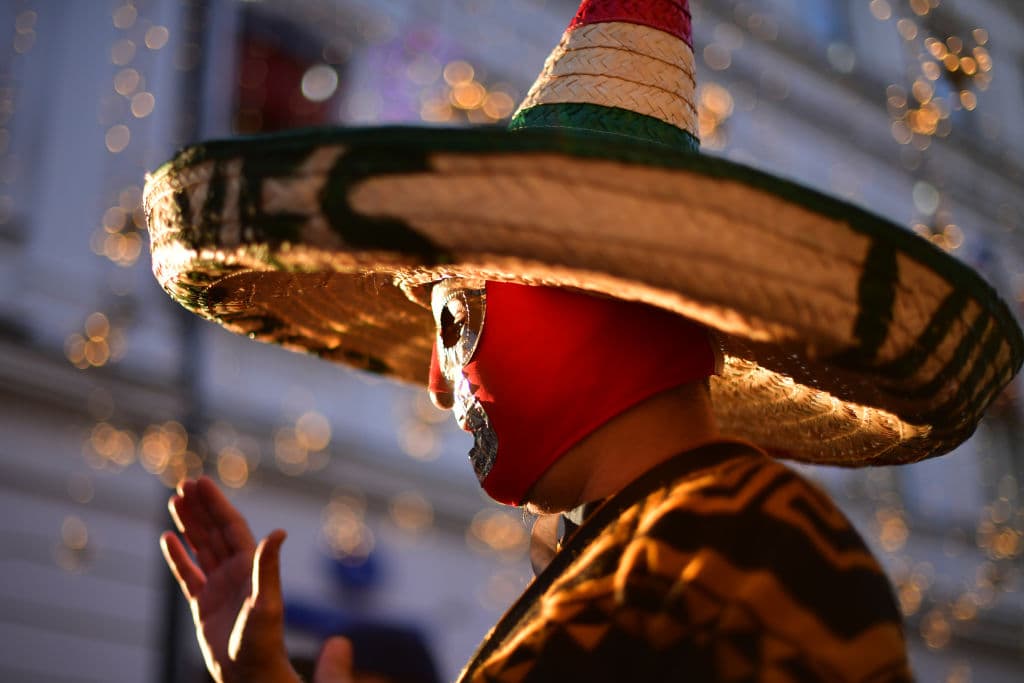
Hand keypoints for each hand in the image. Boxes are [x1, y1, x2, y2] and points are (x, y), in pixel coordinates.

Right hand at [161, 476, 296, 681]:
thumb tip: (279, 532)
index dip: (215, 503)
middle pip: (214, 531)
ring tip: (173, 501)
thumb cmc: (263, 641)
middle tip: (182, 483)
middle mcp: (235, 571)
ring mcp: (219, 586)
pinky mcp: (204, 604)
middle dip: (200, 507)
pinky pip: (188, 574)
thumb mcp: (266, 601)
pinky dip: (177, 557)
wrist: (250, 674)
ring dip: (188, 524)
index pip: (230, 525)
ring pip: (201, 547)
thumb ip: (268, 566)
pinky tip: (167, 539)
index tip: (200, 482)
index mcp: (250, 565)